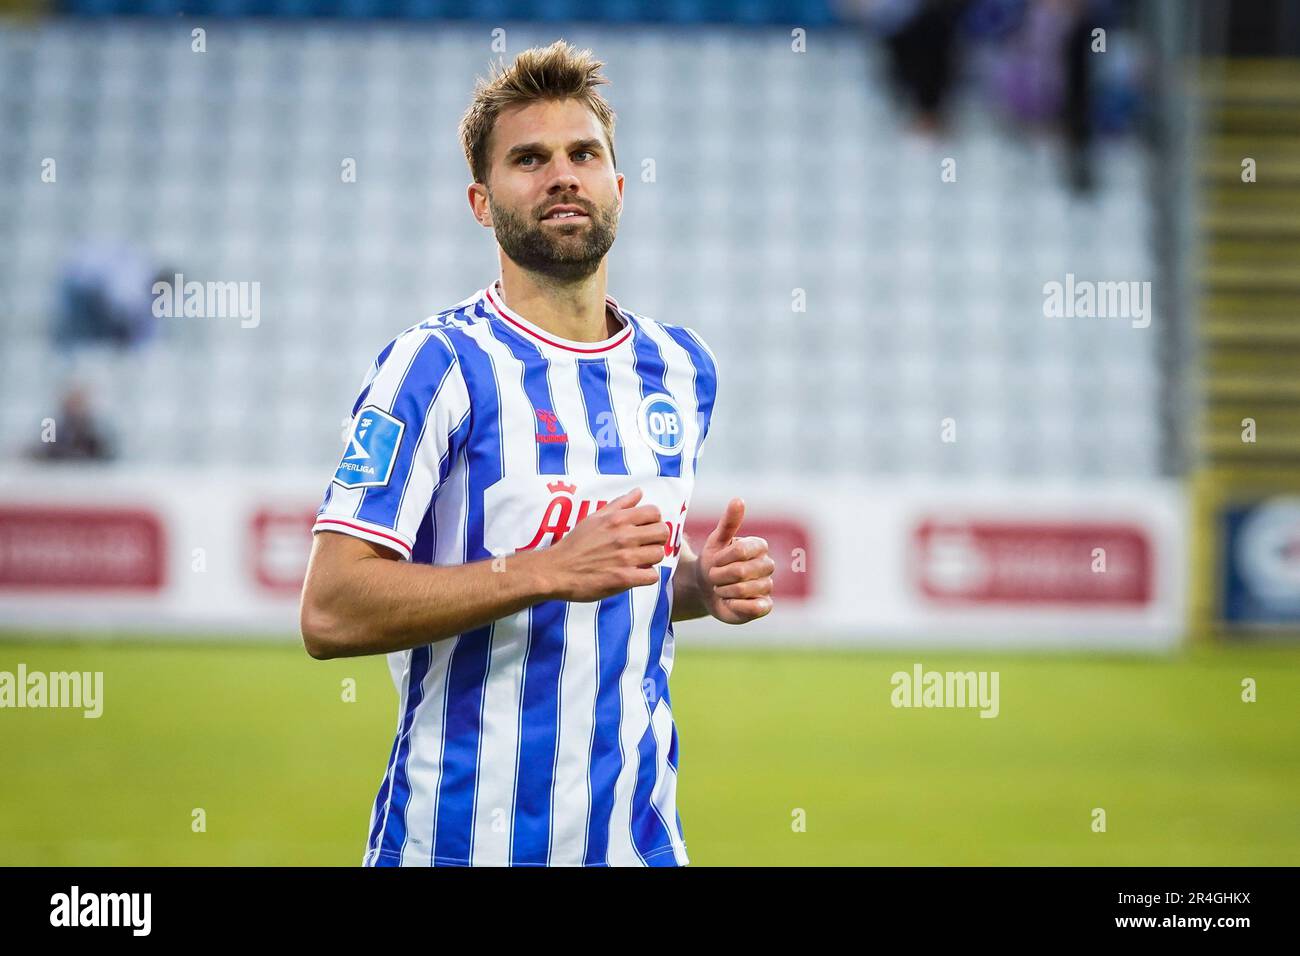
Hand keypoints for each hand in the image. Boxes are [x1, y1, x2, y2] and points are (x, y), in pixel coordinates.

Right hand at [542, 488, 668, 601]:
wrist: (556, 570)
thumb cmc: (575, 543)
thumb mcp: (595, 517)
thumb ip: (620, 504)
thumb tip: (639, 492)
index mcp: (617, 519)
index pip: (654, 512)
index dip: (653, 521)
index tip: (645, 529)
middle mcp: (624, 536)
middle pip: (662, 532)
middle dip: (657, 539)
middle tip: (646, 546)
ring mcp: (625, 558)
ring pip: (659, 554)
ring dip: (651, 559)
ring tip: (639, 561)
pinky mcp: (624, 579)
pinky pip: (652, 576)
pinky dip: (647, 576)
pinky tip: (636, 575)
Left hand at [696, 498, 774, 623]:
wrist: (706, 589)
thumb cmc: (713, 561)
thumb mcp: (716, 541)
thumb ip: (729, 522)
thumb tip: (739, 499)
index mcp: (759, 546)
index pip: (741, 550)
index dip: (722, 558)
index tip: (714, 561)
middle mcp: (767, 565)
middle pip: (741, 571)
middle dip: (719, 576)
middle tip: (714, 576)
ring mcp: (767, 586)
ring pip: (744, 590)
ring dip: (724, 590)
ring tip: (720, 588)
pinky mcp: (765, 606)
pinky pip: (754, 608)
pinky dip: (735, 605)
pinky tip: (730, 601)